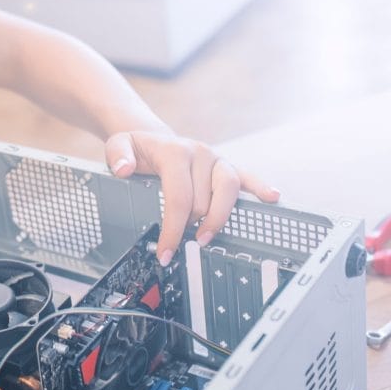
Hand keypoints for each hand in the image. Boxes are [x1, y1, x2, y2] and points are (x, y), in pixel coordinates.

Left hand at [105, 131, 279, 264]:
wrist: (151, 137)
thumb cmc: (137, 148)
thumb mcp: (118, 146)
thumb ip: (117, 155)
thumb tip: (124, 169)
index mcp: (175, 150)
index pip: (178, 197)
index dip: (173, 229)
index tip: (166, 252)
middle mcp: (199, 153)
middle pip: (202, 200)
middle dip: (188, 225)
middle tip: (176, 242)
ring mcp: (216, 159)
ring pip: (229, 190)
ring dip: (218, 218)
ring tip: (205, 238)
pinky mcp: (227, 165)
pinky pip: (248, 176)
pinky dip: (261, 187)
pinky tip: (273, 198)